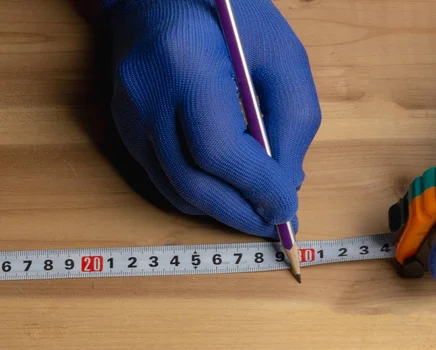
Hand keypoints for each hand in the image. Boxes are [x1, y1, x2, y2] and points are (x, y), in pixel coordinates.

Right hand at [102, 0, 320, 237]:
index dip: (256, 187)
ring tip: (258, 211)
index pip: (218, 149)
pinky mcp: (124, 127)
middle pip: (192, 182)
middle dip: (241, 213)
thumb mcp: (283, 55)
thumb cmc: (231, 15)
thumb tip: (286, 185)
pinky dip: (201, 197)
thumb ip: (293, 121)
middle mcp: (146, 95)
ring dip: (223, 211)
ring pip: (176, 190)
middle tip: (276, 223)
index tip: (288, 210)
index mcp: (186, 63)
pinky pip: (163, 181)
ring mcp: (128, 114)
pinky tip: (228, 191)